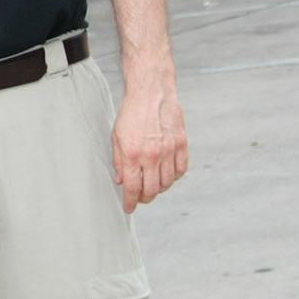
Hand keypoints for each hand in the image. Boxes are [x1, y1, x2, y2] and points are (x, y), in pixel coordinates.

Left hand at [112, 82, 187, 213]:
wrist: (151, 91)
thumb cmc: (132, 111)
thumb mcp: (116, 136)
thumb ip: (119, 161)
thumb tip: (121, 181)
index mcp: (133, 154)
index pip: (133, 188)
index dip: (131, 202)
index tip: (129, 207)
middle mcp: (152, 155)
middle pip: (152, 190)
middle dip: (144, 198)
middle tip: (140, 197)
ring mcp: (169, 150)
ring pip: (167, 183)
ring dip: (159, 188)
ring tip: (152, 184)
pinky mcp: (181, 144)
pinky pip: (181, 170)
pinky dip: (174, 176)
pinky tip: (167, 174)